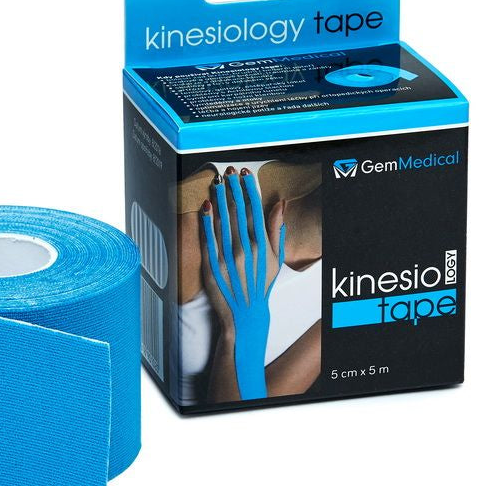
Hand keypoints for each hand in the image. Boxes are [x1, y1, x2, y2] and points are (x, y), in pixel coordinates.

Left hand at [200, 167, 285, 399]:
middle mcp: (245, 248)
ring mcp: (227, 256)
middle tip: (228, 171)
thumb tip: (280, 203)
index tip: (245, 173)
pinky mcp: (212, 265)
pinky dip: (206, 222)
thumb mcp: (276, 258)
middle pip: (238, 211)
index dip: (249, 188)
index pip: (255, 209)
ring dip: (219, 199)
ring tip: (217, 182)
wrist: (245, 315)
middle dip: (233, 188)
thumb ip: (276, 229)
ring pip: (222, 220)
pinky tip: (205, 207)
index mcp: (261, 245)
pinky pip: (208, 238)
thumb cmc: (261, 284)